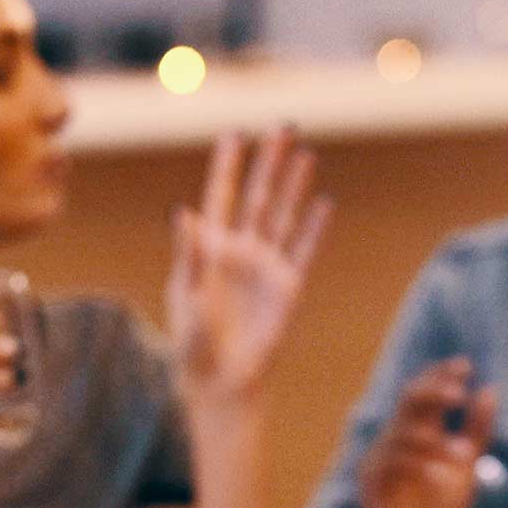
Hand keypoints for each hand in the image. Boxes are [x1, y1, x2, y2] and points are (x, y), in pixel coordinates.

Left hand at [165, 127, 332, 400]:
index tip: (234, 133)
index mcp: (209, 248)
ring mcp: (266, 266)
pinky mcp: (288, 287)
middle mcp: (240, 250)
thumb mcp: (185, 295)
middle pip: (258, 196)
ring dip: (293, 185)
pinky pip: (304, 250)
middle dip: (268, 162)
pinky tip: (324, 202)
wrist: (220, 380)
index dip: (227, 166)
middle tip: (280, 126)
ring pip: (283, 216)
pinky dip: (314, 228)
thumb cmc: (192, 340)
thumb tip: (184, 211)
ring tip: (304, 153)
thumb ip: (189, 253)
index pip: (220, 196)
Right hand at [356, 358, 498, 507]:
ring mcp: (381, 457)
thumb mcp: (466, 468)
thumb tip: (489, 390)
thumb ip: (476, 432)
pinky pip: (393, 461)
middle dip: (433, 391)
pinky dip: (420, 465)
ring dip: (434, 441)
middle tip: (458, 394)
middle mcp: (397, 438)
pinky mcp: (372, 481)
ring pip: (403, 431)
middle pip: (409, 399)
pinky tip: (441, 477)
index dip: (441, 375)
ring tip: (460, 458)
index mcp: (419, 433)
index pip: (425, 391)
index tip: (464, 366)